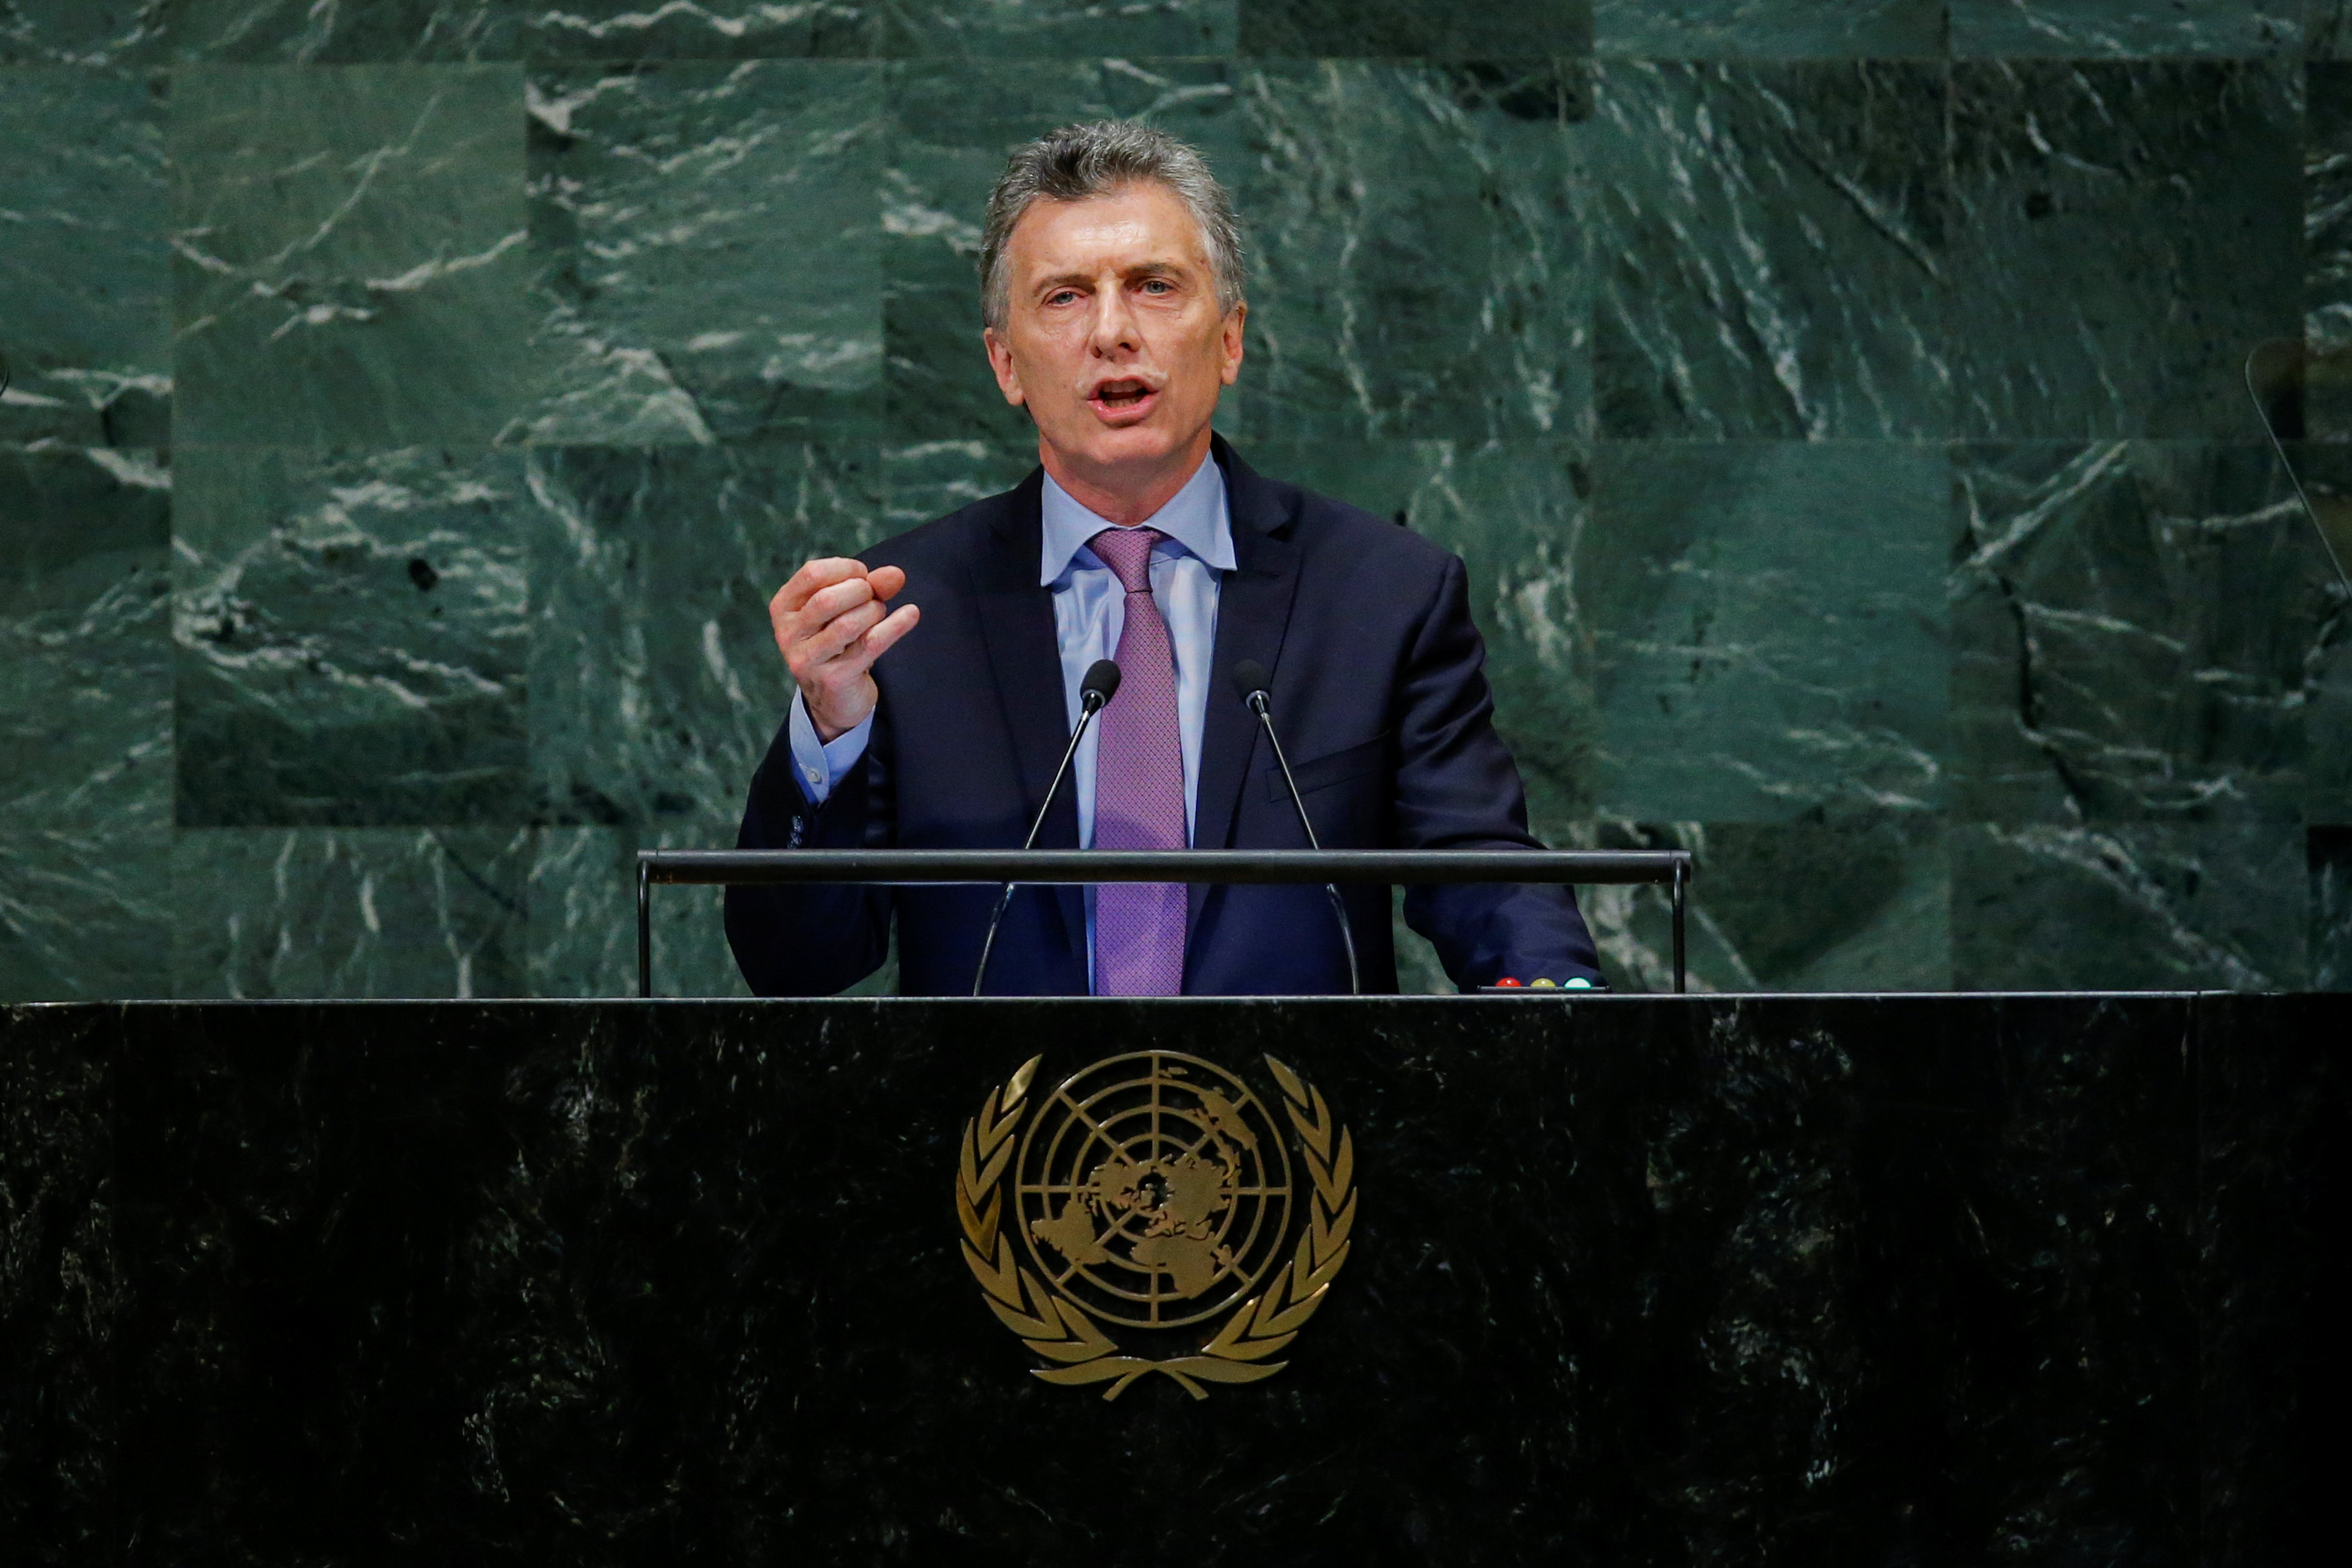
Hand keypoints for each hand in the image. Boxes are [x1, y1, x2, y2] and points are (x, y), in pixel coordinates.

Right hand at [768, 558, 919, 740]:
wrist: (835, 699)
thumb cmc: (838, 644)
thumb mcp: (846, 610)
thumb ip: (868, 587)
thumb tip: (896, 574)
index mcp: (784, 608)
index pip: (812, 574)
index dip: (846, 568)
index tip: (864, 576)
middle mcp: (789, 634)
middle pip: (828, 599)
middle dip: (862, 591)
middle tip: (874, 598)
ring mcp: (808, 660)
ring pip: (847, 624)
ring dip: (874, 611)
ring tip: (879, 613)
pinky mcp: (833, 680)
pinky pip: (871, 645)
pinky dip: (895, 626)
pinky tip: (911, 614)